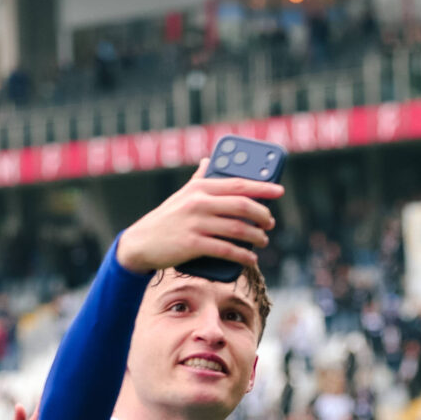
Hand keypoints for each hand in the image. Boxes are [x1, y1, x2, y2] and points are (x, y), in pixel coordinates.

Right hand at [114, 159, 281, 276]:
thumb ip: (199, 179)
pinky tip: (251, 259)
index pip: (238, 183)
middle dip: (262, 215)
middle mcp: (198, 202)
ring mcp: (196, 223)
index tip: (279, 190)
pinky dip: (243, 255)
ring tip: (263, 240)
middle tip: (270, 222)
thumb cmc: (167, 218)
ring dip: (256, 237)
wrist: (141, 243)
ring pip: (238, 229)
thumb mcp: (182, 195)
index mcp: (199, 187)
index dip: (262, 187)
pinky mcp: (193, 244)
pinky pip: (226, 250)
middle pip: (242, 206)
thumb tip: (209, 161)